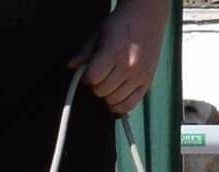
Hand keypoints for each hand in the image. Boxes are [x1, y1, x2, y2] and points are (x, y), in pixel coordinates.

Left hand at [68, 0, 169, 115]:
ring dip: (107, 95)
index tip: (88, 72)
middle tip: (99, 76)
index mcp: (114, 52)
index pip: (92, 77)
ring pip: (114, 100)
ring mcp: (139, 77)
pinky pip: (130, 105)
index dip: (86, 76)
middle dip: (96, 86)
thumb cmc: (120, 24)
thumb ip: (84, 52)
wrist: (146, 18)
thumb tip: (71, 67)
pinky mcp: (147, 83)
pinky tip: (115, 98)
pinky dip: (119, 106)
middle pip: (102, 91)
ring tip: (108, 84)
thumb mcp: (98, 33)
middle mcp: (128, 66)